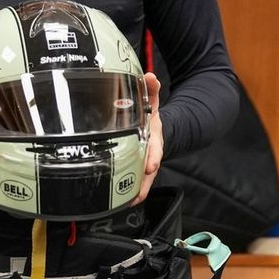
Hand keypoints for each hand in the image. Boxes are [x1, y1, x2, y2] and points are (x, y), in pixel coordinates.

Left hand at [132, 72, 162, 205]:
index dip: (153, 156)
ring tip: (130, 201)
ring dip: (138, 189)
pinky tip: (122, 202)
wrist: (155, 126)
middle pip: (150, 167)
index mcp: (154, 135)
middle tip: (138, 192)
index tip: (151, 165)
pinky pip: (135, 180)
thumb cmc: (148, 115)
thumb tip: (150, 76)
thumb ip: (151, 89)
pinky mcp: (137, 167)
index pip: (156, 147)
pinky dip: (130, 191)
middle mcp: (151, 150)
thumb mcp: (151, 101)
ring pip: (143, 178)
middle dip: (145, 178)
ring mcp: (145, 160)